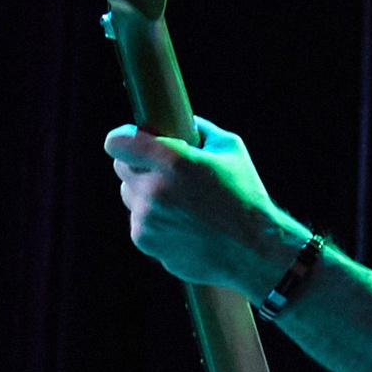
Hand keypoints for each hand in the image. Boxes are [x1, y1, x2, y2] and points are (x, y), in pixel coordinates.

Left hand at [104, 119, 303, 293]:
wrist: (253, 251)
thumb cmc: (246, 197)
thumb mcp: (230, 150)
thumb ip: (199, 129)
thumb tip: (179, 120)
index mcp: (173, 160)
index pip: (118, 143)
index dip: (123, 139)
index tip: (131, 141)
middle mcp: (154, 188)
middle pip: (122, 168)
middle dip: (138, 165)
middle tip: (163, 170)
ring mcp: (147, 218)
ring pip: (130, 195)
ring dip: (146, 194)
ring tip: (180, 202)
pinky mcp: (145, 241)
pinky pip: (139, 221)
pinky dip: (154, 220)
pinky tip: (182, 223)